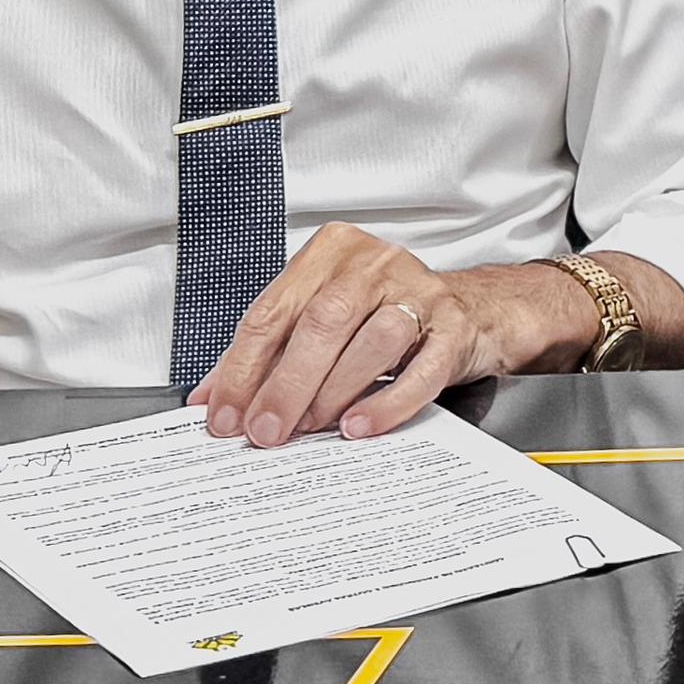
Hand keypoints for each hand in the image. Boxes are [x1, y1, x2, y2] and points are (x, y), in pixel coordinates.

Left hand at [194, 224, 542, 446]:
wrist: (472, 310)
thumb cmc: (382, 313)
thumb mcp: (321, 319)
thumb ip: (270, 353)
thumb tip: (211, 401)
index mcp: (330, 253)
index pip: (273, 310)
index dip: (243, 368)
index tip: (224, 414)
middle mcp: (375, 264)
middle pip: (322, 321)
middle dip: (286, 384)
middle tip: (265, 430)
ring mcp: (419, 292)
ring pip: (372, 340)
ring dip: (333, 392)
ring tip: (310, 427)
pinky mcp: (454, 328)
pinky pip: (421, 369)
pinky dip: (387, 402)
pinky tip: (360, 426)